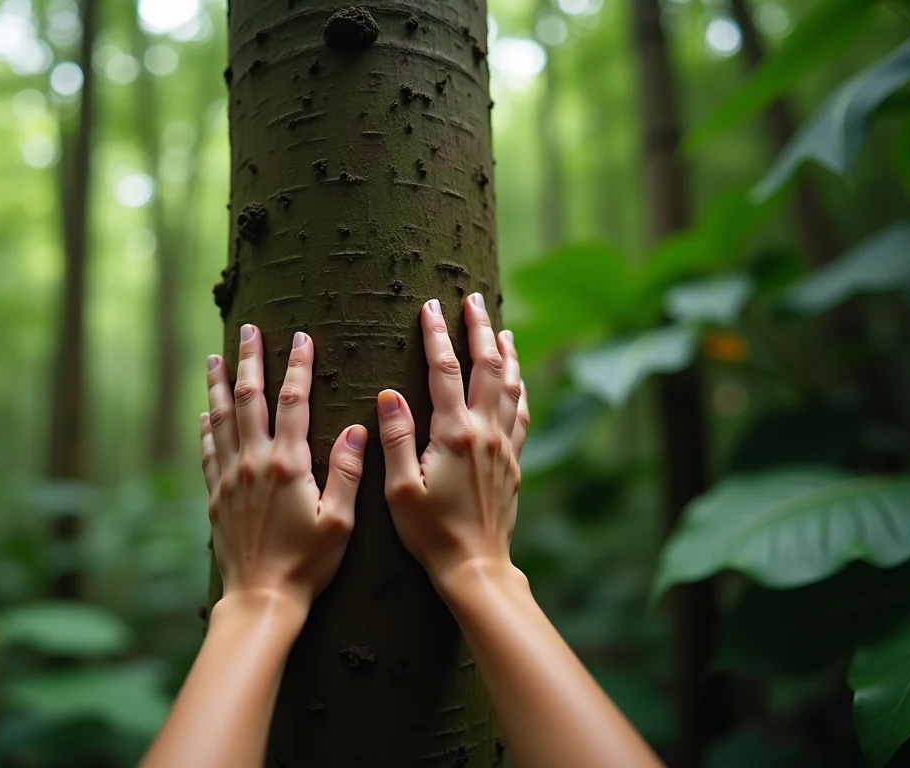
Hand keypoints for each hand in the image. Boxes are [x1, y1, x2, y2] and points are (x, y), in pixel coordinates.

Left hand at [201, 324, 366, 610]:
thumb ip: (347, 472)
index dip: (298, 367)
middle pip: (249, 400)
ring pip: (221, 420)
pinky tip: (205, 412)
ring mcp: (231, 479)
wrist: (261, 598)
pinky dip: (207, 427)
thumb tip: (357, 428)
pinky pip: (208, 452)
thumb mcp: (339, 521)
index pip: (294, 402)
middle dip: (250, 361)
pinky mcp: (216, 497)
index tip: (303, 338)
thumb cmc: (307, 564)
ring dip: (219, 385)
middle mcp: (254, 464)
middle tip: (249, 330)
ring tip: (216, 357)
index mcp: (288, 465)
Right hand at [376, 294, 529, 588]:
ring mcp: (502, 447)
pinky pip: (521, 415)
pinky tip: (518, 381)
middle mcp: (484, 433)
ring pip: (510, 386)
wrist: (475, 565)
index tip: (429, 307)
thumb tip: (389, 393)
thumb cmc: (429, 532)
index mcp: (453, 434)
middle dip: (479, 330)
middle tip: (473, 300)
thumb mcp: (399, 488)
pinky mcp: (512, 463)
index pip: (444, 371)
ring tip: (501, 329)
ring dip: (505, 353)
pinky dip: (519, 389)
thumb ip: (396, 438)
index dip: (437, 335)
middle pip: (486, 367)